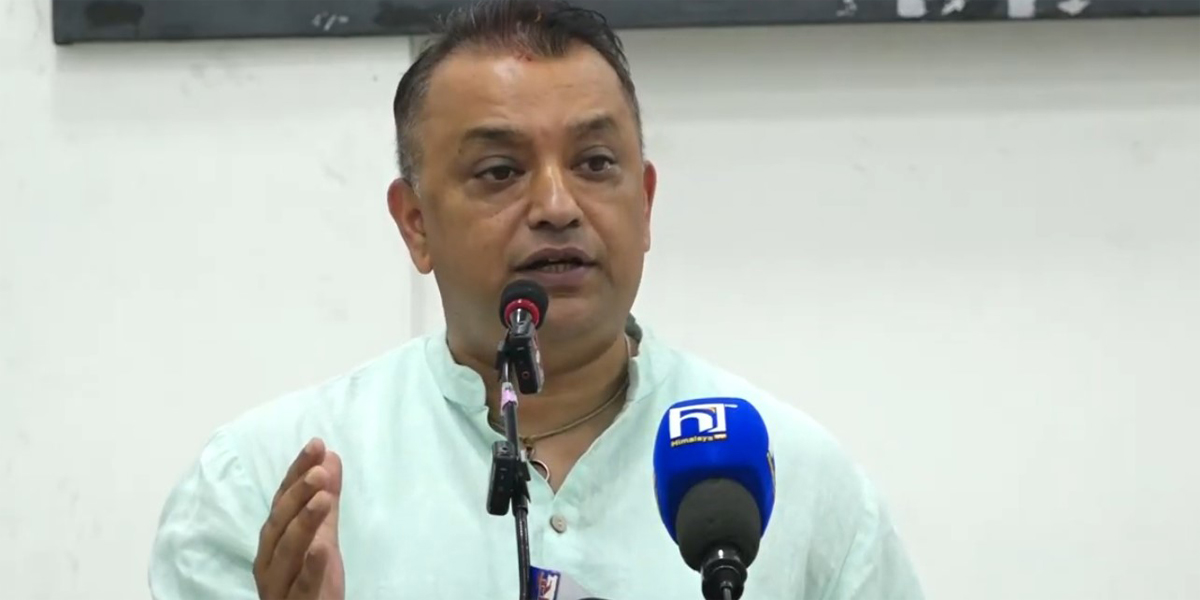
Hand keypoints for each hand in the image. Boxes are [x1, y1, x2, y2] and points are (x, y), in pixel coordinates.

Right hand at [254, 438, 344, 599]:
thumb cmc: (311, 579)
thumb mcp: (323, 535)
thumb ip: (326, 499)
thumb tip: (330, 457)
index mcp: (273, 539)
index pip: (283, 499)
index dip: (297, 472)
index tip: (316, 445)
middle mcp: (268, 558)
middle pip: (280, 522)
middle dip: (298, 494)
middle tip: (319, 470)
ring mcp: (278, 583)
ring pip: (286, 550)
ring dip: (303, 522)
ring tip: (323, 498)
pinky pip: (302, 584)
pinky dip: (310, 566)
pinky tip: (322, 547)